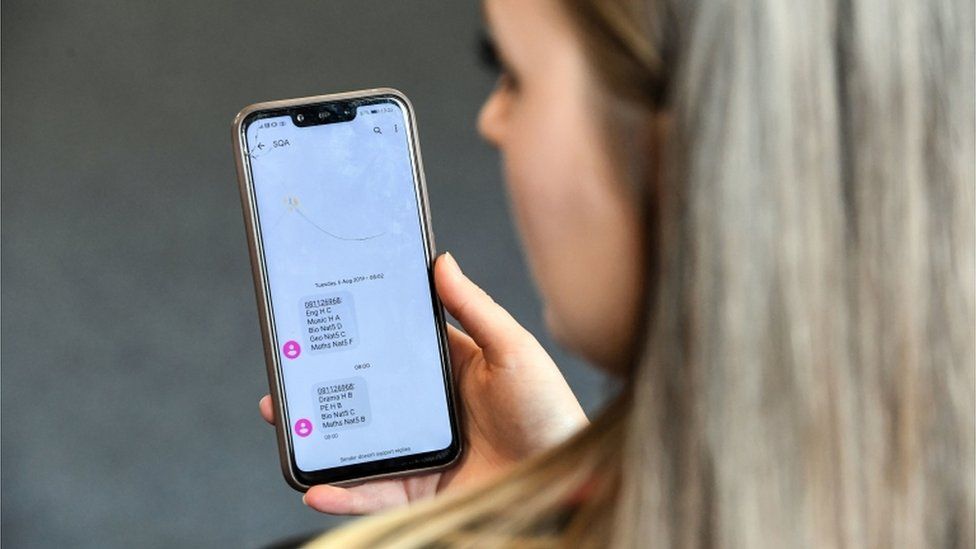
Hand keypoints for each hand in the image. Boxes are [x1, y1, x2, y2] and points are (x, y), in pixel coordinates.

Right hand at [258, 252, 586, 513]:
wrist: (569, 477)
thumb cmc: (550, 410)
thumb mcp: (513, 349)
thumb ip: (475, 308)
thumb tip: (442, 261)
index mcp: (451, 368)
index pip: (395, 347)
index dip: (359, 336)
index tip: (323, 323)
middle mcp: (432, 409)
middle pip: (367, 395)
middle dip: (324, 387)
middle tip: (287, 373)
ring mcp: (423, 450)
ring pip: (360, 443)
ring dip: (320, 436)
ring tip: (286, 423)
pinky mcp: (424, 490)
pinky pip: (376, 493)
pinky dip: (343, 492)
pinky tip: (317, 486)